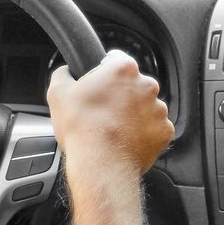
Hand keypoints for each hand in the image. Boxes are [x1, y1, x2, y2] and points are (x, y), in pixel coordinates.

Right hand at [48, 50, 173, 181]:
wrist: (101, 165)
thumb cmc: (81, 129)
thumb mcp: (58, 94)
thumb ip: (63, 74)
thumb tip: (66, 72)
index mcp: (123, 69)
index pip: (116, 59)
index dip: (103, 70)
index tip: (98, 83)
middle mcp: (146, 85)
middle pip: (133, 84)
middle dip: (120, 94)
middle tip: (102, 111)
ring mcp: (158, 108)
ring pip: (145, 106)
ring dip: (133, 114)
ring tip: (114, 129)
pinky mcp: (165, 130)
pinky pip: (154, 128)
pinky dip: (143, 133)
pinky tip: (126, 140)